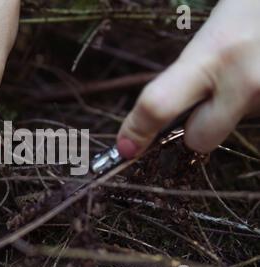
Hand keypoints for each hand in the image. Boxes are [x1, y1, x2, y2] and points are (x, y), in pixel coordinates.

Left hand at [117, 0, 259, 158]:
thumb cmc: (250, 10)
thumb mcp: (213, 32)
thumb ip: (184, 74)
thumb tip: (153, 114)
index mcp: (213, 53)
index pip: (159, 104)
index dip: (138, 130)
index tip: (126, 147)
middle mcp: (245, 81)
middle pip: (200, 140)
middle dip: (196, 127)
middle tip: (206, 97)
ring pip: (230, 129)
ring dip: (229, 113)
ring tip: (245, 73)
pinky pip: (253, 119)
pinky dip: (249, 107)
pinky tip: (256, 77)